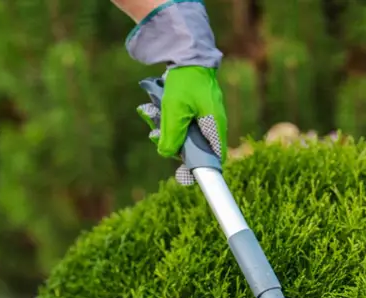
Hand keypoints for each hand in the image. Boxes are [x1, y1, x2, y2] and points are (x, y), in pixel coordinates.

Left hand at [137, 66, 226, 184]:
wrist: (186, 54)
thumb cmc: (185, 83)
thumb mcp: (174, 112)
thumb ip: (171, 137)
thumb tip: (167, 154)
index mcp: (215, 127)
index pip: (215, 159)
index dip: (201, 170)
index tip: (184, 176)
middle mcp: (212, 124)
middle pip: (193, 150)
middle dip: (172, 145)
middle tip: (156, 135)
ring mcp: (203, 117)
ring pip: (183, 136)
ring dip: (164, 130)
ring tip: (150, 114)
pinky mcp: (193, 110)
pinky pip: (179, 123)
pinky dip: (165, 120)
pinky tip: (152, 110)